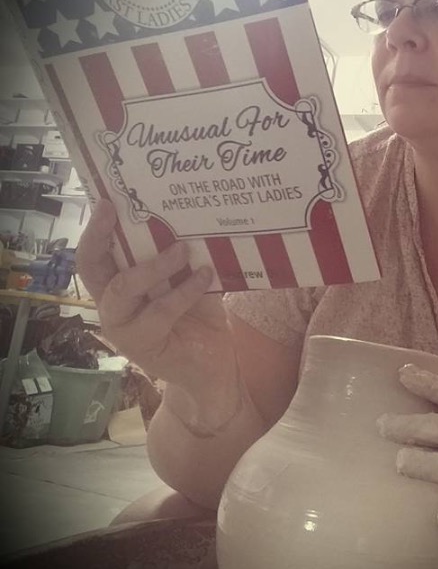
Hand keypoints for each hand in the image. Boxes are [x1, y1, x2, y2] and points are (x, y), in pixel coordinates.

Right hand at [76, 199, 231, 394]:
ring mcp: (123, 328)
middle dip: (99, 237)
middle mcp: (113, 305)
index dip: (95, 230)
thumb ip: (183, 258)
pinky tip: (206, 276)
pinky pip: (159, 312)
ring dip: (153, 266)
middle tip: (115, 210)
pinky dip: (184, 291)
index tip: (106, 201)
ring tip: (182, 249)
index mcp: (119, 285)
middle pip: (90, 269)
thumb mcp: (191, 280)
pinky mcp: (142, 347)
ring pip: (123, 289)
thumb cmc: (199, 318)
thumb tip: (195, 216)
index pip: (95, 256)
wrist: (215, 367)